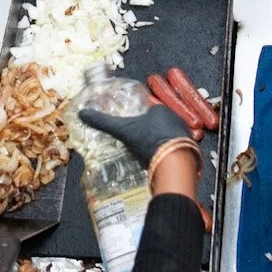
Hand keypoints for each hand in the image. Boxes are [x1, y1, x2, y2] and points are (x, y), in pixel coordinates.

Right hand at [78, 102, 198, 189]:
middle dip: (150, 132)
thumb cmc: (148, 141)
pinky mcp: (189, 150)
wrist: (173, 162)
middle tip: (139, 143)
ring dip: (160, 143)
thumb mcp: (123, 130)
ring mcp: (184, 134)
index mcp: (161, 110)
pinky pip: (176, 149)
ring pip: (168, 136)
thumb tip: (82, 114)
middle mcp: (176, 118)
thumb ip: (103, 122)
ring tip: (148, 154)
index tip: (133, 129)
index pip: (149, 111)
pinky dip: (168, 154)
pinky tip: (159, 161)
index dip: (140, 120)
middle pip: (159, 124)